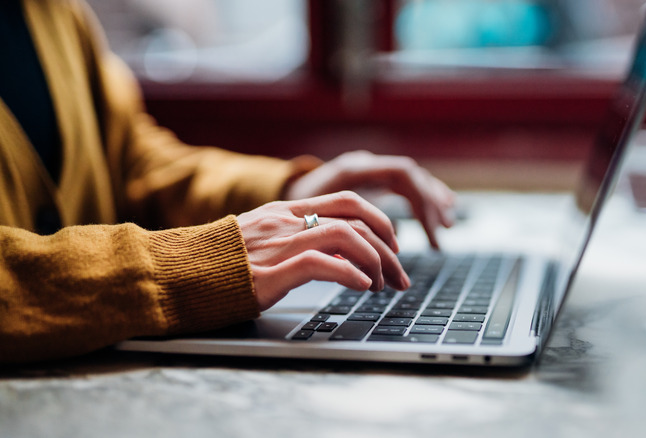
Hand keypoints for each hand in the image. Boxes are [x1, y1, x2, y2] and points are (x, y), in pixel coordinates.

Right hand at [236, 191, 410, 310]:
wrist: (176, 273)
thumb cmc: (219, 262)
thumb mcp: (262, 239)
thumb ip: (297, 237)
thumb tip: (339, 253)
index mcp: (287, 211)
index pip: (348, 201)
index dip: (380, 221)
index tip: (392, 247)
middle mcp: (287, 221)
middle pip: (357, 216)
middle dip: (388, 246)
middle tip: (399, 274)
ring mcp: (279, 244)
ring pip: (347, 237)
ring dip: (375, 262)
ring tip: (381, 285)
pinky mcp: (270, 272)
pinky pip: (322, 264)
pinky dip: (350, 275)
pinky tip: (362, 288)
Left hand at [284, 151, 455, 248]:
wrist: (275, 193)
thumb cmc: (289, 212)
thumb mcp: (311, 222)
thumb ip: (340, 234)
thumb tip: (369, 261)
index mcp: (352, 169)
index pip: (402, 174)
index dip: (420, 203)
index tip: (428, 232)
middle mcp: (364, 165)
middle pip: (411, 177)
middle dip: (430, 206)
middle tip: (442, 235)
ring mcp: (368, 170)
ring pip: (411, 180)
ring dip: (431, 202)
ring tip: (448, 225)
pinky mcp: (369, 181)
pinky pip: (404, 185)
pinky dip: (422, 199)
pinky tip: (440, 210)